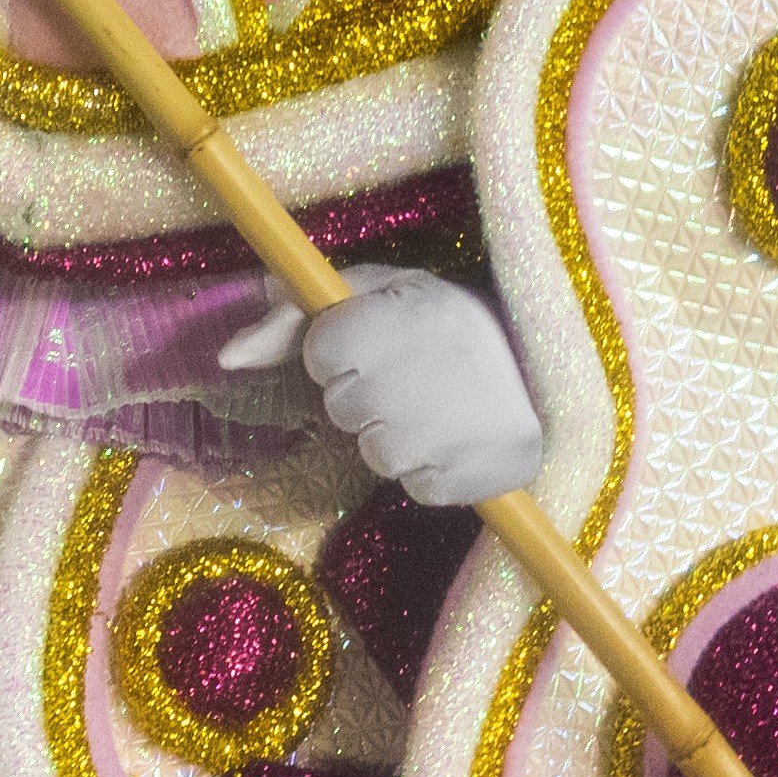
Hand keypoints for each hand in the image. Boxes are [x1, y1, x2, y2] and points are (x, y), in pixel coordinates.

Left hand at [217, 265, 542, 506]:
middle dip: (368, 396)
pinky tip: (459, 436)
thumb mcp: (378, 290)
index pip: (320, 355)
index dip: (342, 352)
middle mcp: (408, 376)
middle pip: (343, 410)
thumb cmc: (449, 322)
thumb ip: (293, 316)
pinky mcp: (462, 481)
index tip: (379, 342)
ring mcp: (437, 435)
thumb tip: (225, 355)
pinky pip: (415, 486)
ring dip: (398, 435)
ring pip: (376, 453)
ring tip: (441, 404)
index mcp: (388, 317)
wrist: (552, 368)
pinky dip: (431, 468)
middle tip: (416, 375)